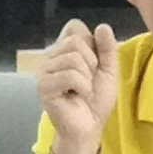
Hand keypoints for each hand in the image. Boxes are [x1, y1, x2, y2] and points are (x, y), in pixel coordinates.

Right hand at [37, 19, 118, 153]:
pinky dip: (82, 86)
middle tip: (88, 80)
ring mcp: (43, 71)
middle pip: (75, 40)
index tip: (93, 63)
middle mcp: (49, 56)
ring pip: (73, 57)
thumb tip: (102, 26)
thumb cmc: (96, 99)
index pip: (74, 26)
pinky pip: (69, 75)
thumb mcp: (109, 70)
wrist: (89, 128)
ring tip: (83, 90)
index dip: (90, 43)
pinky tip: (78, 96)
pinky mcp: (43, 86)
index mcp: (63, 49)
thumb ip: (108, 48)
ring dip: (86, 77)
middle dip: (91, 62)